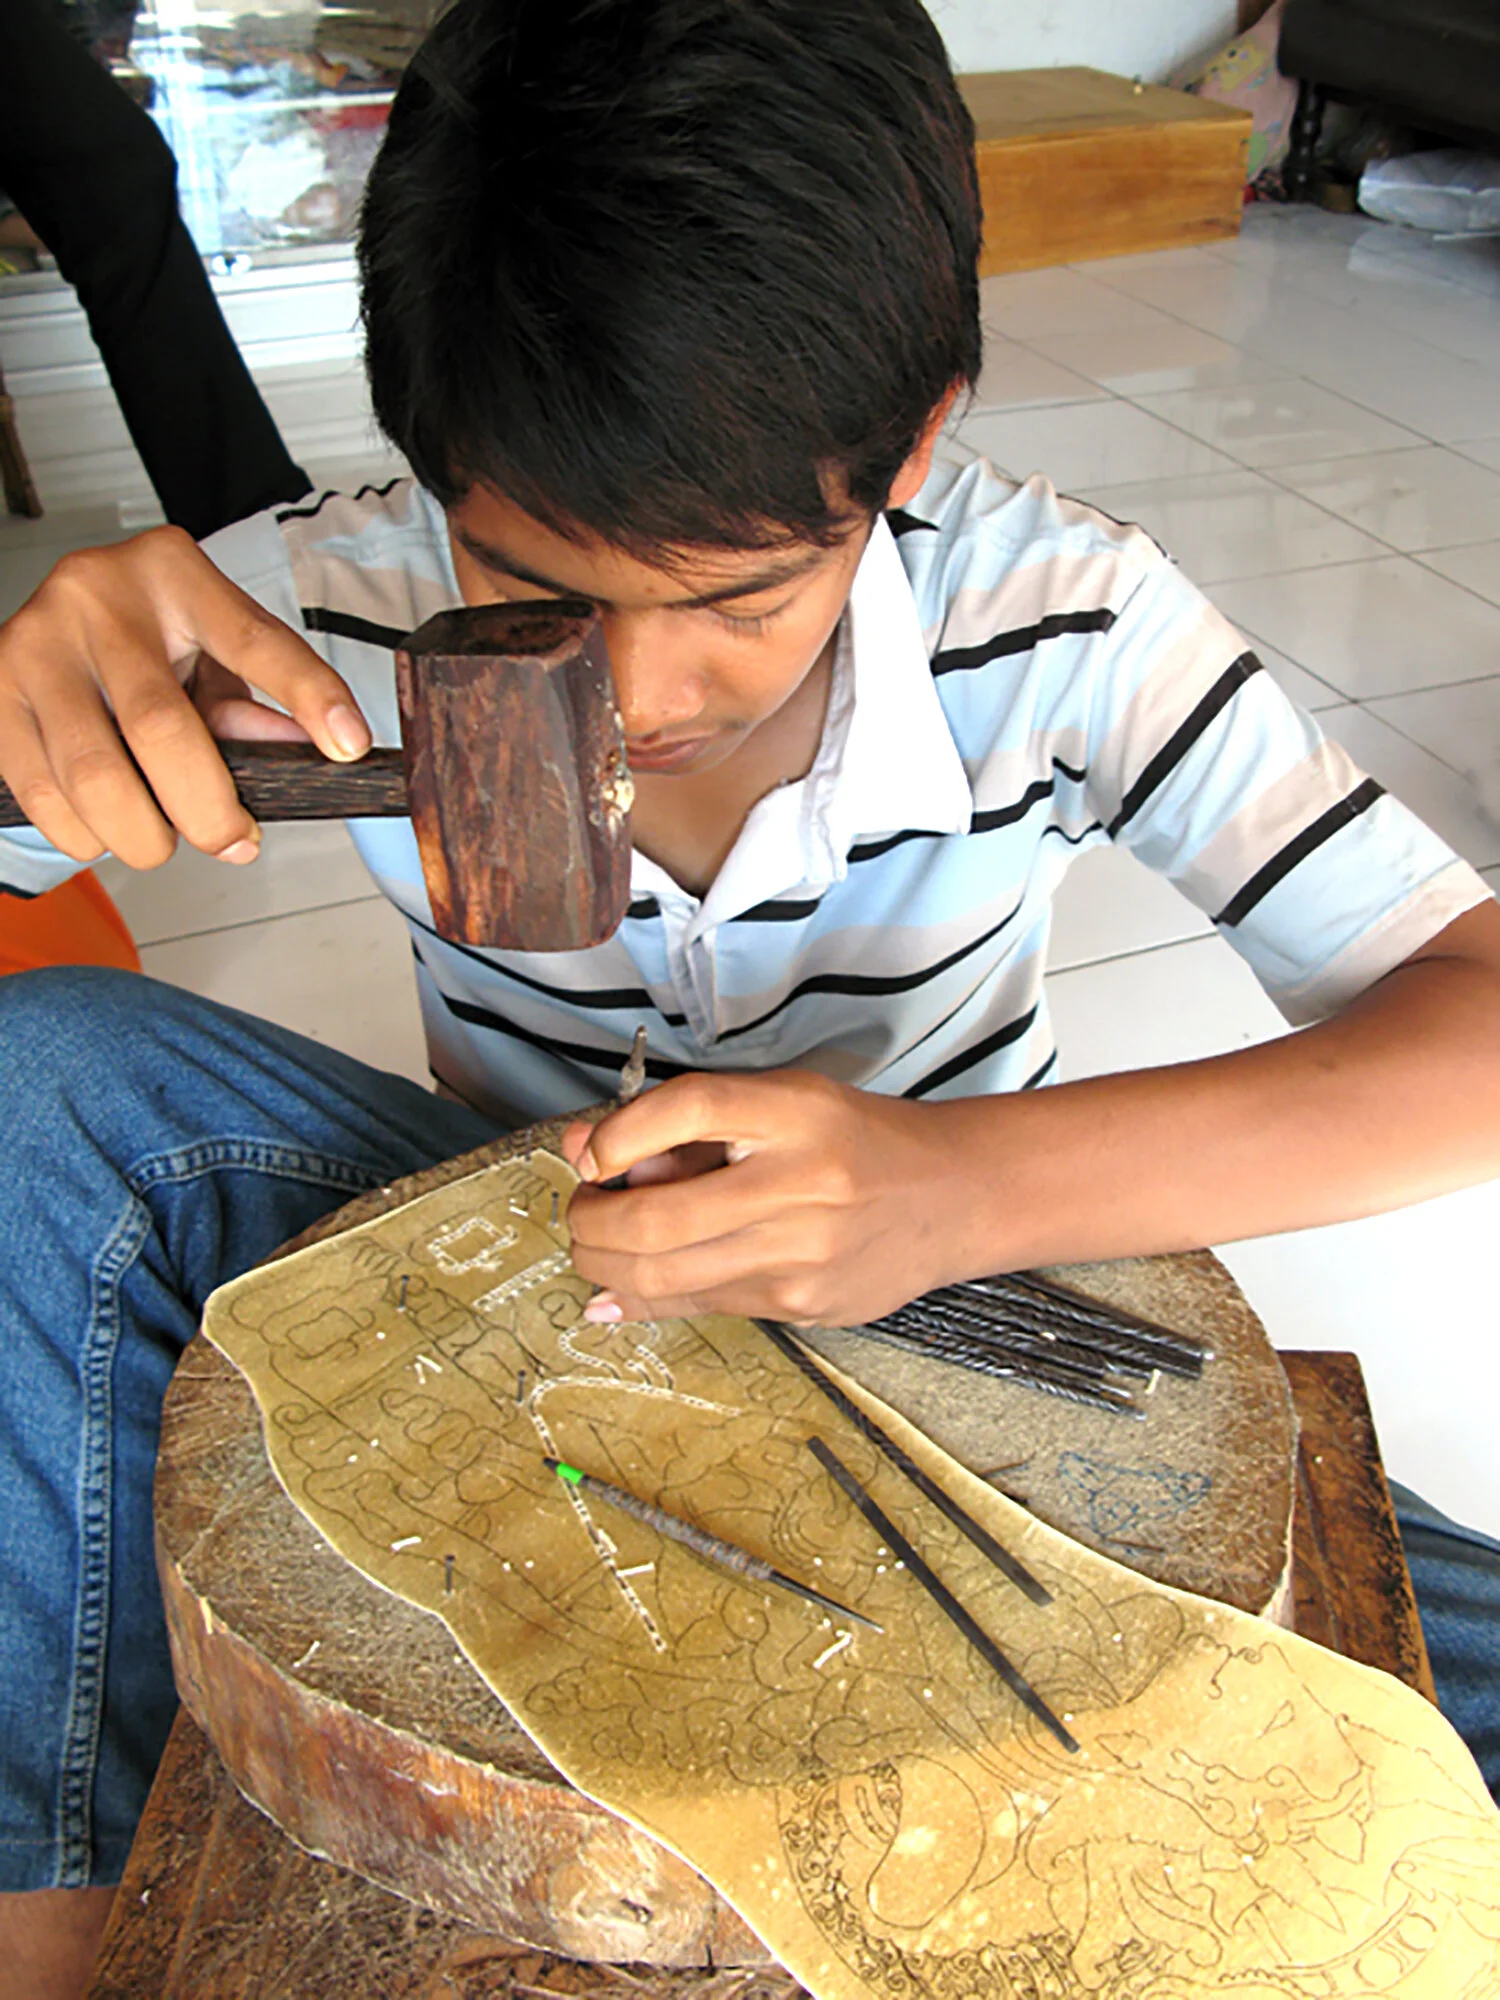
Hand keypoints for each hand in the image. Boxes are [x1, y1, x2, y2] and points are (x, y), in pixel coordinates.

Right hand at [0, 525, 369, 867]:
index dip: (307, 694)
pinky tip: (106, 824)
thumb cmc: (152, 636)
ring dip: (144, 835)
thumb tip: (309, 755)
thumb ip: (258, 701)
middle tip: (232, 841)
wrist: (59, 616)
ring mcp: (35, 644)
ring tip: (163, 837)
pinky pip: (44, 794)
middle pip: (160, 729)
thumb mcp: (215, 652)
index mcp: (173, 573)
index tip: (348, 745)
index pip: (253, 638)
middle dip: (207, 810)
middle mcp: (96, 598)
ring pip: (95, 776)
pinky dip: (86, 834)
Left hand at [560, 1069, 970, 1325]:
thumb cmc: (851, 1141)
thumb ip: (679, 1124)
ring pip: (664, 1277)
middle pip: (654, 1217)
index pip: (688, 1109)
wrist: (948, 1197)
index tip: (590, 1154)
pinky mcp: (802, 1306)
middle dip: (588, 1222)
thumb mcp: (774, 1105)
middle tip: (580, 1211)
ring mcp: (802, 1256)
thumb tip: (582, 1147)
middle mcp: (801, 1184)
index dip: (618, 1135)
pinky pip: (700, 1306)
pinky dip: (645, 1296)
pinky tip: (620, 1288)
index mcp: (794, 1114)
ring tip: (598, 1245)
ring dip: (604, 1264)